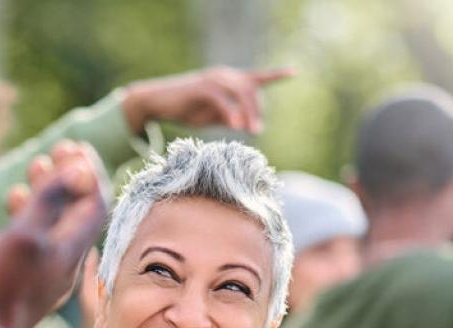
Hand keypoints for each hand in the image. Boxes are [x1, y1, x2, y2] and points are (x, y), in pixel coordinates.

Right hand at [0, 141, 109, 327]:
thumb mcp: (25, 236)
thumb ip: (51, 202)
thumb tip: (80, 169)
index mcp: (71, 250)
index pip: (96, 204)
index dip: (89, 173)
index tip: (73, 148)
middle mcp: (65, 262)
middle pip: (78, 212)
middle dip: (69, 178)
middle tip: (53, 151)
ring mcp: (47, 273)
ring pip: (56, 225)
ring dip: (48, 194)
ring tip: (34, 167)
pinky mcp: (28, 281)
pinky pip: (39, 240)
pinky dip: (30, 216)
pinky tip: (13, 203)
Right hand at [121, 66, 294, 134]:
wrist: (158, 103)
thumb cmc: (185, 110)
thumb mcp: (211, 116)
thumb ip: (229, 118)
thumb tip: (245, 125)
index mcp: (228, 81)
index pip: (255, 78)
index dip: (275, 74)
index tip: (294, 72)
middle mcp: (223, 76)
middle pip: (250, 89)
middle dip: (257, 110)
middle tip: (257, 131)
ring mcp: (213, 80)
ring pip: (239, 92)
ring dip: (248, 113)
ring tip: (251, 131)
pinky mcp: (201, 87)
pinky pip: (222, 99)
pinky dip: (230, 112)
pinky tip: (236, 126)